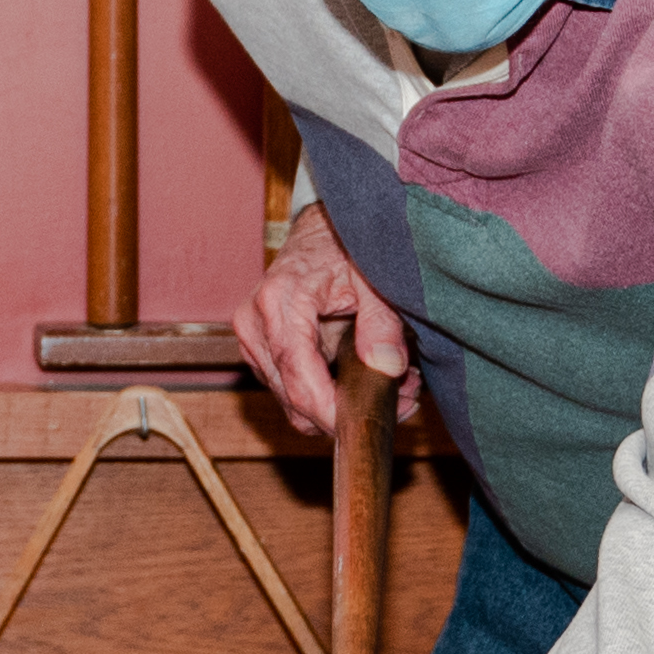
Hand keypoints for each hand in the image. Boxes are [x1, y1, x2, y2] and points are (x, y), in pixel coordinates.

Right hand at [234, 203, 419, 435]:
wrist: (319, 230)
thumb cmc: (344, 247)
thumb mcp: (373, 278)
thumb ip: (382, 323)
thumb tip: (388, 369)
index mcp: (278, 303)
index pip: (298, 379)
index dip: (331, 412)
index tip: (366, 424)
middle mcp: (254, 325)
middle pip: (293, 400)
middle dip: (345, 413)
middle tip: (402, 402)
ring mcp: (252, 340)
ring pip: (292, 402)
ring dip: (339, 406)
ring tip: (392, 385)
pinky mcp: (259, 351)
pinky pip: (291, 390)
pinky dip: (328, 395)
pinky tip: (364, 377)